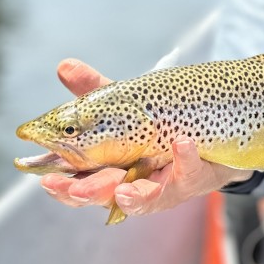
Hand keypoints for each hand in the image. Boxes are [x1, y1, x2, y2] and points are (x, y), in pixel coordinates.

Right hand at [38, 58, 253, 215]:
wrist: (214, 129)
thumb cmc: (160, 124)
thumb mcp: (125, 104)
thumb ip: (95, 90)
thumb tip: (64, 66)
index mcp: (109, 169)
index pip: (79, 184)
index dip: (63, 188)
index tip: (48, 180)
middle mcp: (133, 183)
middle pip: (106, 196)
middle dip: (90, 194)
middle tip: (76, 189)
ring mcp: (164, 184)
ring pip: (145, 198)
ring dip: (132, 195)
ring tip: (120, 187)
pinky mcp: (193, 177)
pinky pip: (189, 171)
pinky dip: (184, 159)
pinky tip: (181, 143)